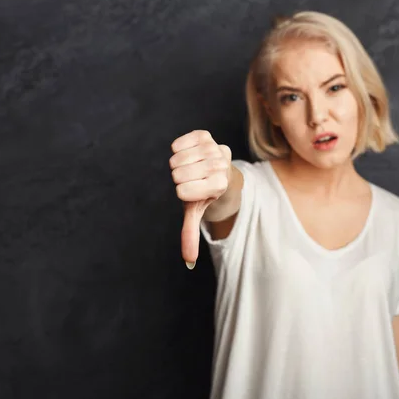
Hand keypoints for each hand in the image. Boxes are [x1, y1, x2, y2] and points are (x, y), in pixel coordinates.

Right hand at [169, 130, 231, 268]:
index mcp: (219, 185)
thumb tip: (189, 262)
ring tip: (194, 167)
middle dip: (180, 178)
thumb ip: (191, 235)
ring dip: (180, 164)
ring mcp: (214, 148)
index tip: (195, 191)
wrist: (222, 172)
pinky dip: (179, 150)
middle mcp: (220, 165)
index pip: (181, 191)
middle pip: (177, 174)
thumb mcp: (198, 213)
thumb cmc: (206, 193)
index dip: (183, 193)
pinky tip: (192, 154)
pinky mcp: (205, 135)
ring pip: (176, 159)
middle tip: (194, 179)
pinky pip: (177, 144)